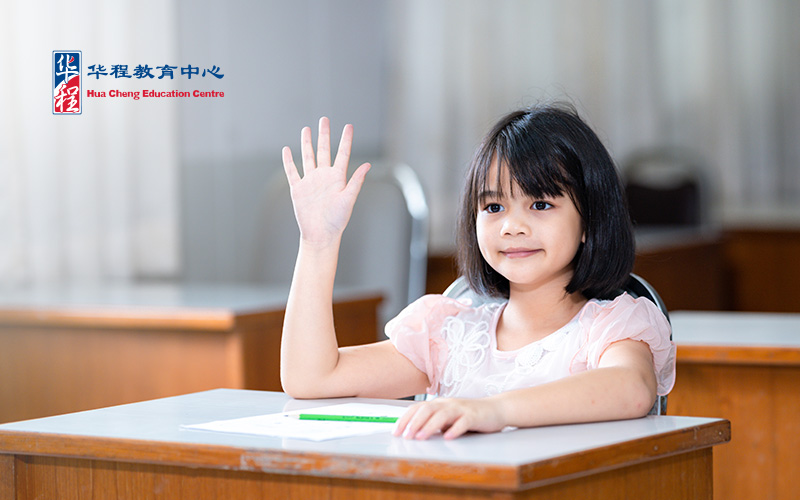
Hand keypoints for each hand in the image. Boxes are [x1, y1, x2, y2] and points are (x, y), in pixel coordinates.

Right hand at [282, 117, 370, 247]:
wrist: (320, 234)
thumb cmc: (337, 220)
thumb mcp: (348, 199)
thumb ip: (356, 181)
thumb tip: (367, 165)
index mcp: (338, 178)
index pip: (343, 154)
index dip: (346, 140)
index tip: (349, 126)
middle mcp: (324, 176)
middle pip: (324, 150)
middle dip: (324, 135)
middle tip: (324, 119)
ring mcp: (310, 181)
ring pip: (308, 157)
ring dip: (307, 143)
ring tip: (306, 129)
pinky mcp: (298, 189)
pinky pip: (292, 171)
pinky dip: (288, 161)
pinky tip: (287, 150)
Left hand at [392, 397, 507, 439]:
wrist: (496, 409)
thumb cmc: (470, 415)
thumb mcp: (448, 419)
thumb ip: (434, 424)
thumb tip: (414, 433)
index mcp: (439, 404)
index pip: (418, 408)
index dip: (405, 419)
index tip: (396, 432)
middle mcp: (448, 404)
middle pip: (427, 409)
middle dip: (414, 422)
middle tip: (405, 436)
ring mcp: (461, 409)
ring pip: (442, 414)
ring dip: (430, 426)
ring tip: (420, 437)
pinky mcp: (474, 416)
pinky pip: (463, 422)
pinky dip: (455, 429)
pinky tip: (448, 437)